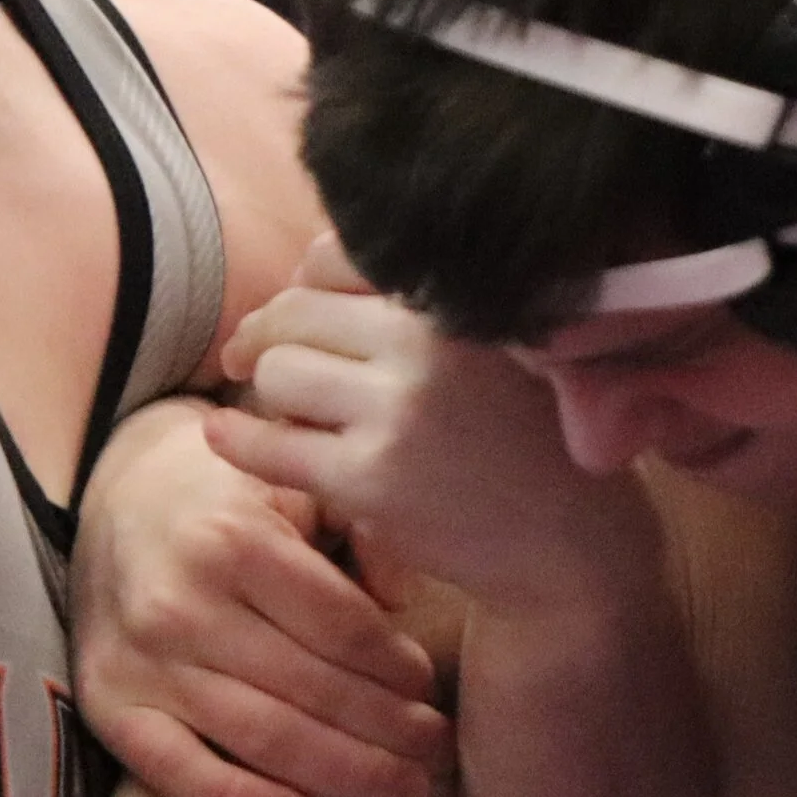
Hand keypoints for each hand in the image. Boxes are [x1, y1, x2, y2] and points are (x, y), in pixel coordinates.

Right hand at [70, 399, 449, 796]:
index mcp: (234, 539)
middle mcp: (180, 602)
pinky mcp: (106, 704)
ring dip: (343, 772)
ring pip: (259, 736)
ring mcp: (140, 660)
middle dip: (387, 730)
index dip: (396, 666)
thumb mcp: (296, 484)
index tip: (431, 688)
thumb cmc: (230, 497)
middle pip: (309, 687)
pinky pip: (174, 772)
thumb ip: (360, 526)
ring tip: (404, 792)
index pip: (339, 625)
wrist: (122, 497)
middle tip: (438, 753)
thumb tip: (404, 597)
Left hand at [214, 237, 659, 612]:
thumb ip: (412, 303)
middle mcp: (425, 341)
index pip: (334, 256)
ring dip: (267, 390)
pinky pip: (270, 447)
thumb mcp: (493, 340)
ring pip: (278, 373)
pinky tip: (224, 435)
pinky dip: (236, 440)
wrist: (572, 541)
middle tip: (248, 355)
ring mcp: (397, 411)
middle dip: (264, 334)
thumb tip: (299, 273)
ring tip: (286, 410)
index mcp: (454, 297)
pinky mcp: (371, 480)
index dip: (302, 283)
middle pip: (294, 311)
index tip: (297, 312)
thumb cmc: (528, 434)